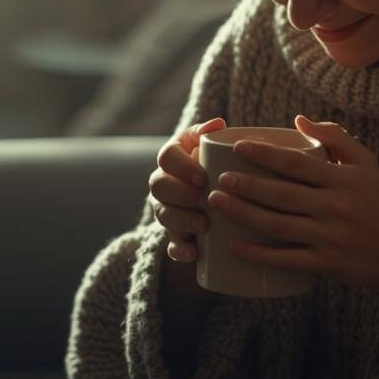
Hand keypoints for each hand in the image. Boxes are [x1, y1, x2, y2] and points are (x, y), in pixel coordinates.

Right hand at [148, 117, 225, 262]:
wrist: (214, 190)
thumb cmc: (213, 161)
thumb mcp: (210, 145)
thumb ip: (210, 134)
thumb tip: (218, 124)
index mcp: (171, 158)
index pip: (166, 157)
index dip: (182, 168)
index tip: (203, 177)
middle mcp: (162, 183)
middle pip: (159, 187)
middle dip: (182, 195)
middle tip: (207, 201)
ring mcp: (165, 209)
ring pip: (163, 215)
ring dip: (183, 221)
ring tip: (205, 225)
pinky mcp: (174, 235)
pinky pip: (170, 246)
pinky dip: (180, 251)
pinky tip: (193, 253)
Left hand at [207, 114, 378, 315]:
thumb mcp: (367, 164)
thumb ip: (336, 138)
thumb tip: (298, 119)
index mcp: (344, 180)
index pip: (297, 164)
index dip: (265, 155)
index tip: (238, 148)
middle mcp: (336, 208)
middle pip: (282, 195)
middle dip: (246, 185)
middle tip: (218, 179)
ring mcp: (331, 238)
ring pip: (278, 226)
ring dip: (244, 215)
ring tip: (217, 203)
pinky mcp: (327, 264)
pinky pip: (287, 260)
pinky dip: (258, 254)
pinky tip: (234, 246)